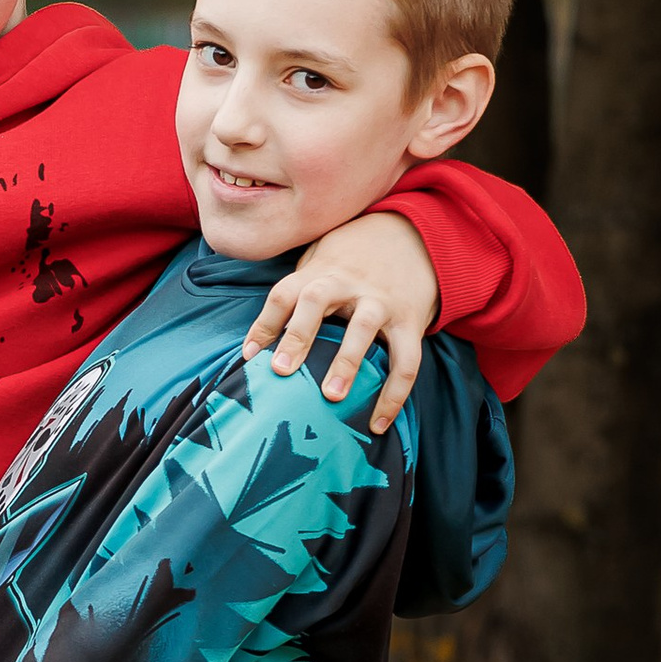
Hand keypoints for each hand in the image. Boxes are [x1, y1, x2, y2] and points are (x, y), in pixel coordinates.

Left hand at [242, 211, 439, 435]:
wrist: (411, 237)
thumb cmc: (350, 262)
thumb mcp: (319, 262)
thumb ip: (295, 292)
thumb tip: (256, 344)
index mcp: (320, 271)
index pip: (285, 292)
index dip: (265, 322)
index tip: (249, 355)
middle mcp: (348, 282)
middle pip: (317, 300)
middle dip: (298, 335)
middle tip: (281, 371)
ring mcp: (381, 301)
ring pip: (363, 328)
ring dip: (347, 362)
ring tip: (332, 397)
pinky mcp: (410, 321)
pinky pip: (406, 360)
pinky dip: (394, 394)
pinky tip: (377, 424)